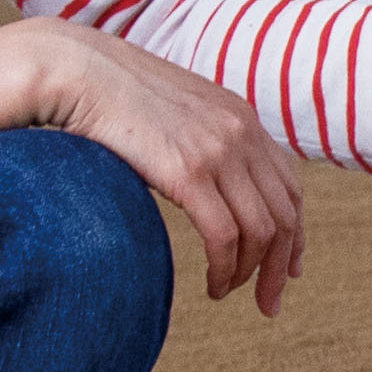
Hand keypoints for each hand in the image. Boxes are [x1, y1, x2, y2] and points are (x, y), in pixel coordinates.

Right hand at [0, 19, 305, 314]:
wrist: (75, 68)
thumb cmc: (109, 95)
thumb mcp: (172, 113)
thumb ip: (197, 141)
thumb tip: (198, 182)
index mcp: (240, 117)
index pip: (290, 185)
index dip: (296, 232)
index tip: (290, 267)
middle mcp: (241, 132)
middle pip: (286, 214)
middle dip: (281, 266)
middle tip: (269, 303)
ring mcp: (219, 150)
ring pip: (262, 231)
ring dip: (252, 274)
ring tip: (227, 294)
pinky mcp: (189, 171)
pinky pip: (226, 237)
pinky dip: (224, 270)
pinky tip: (211, 288)